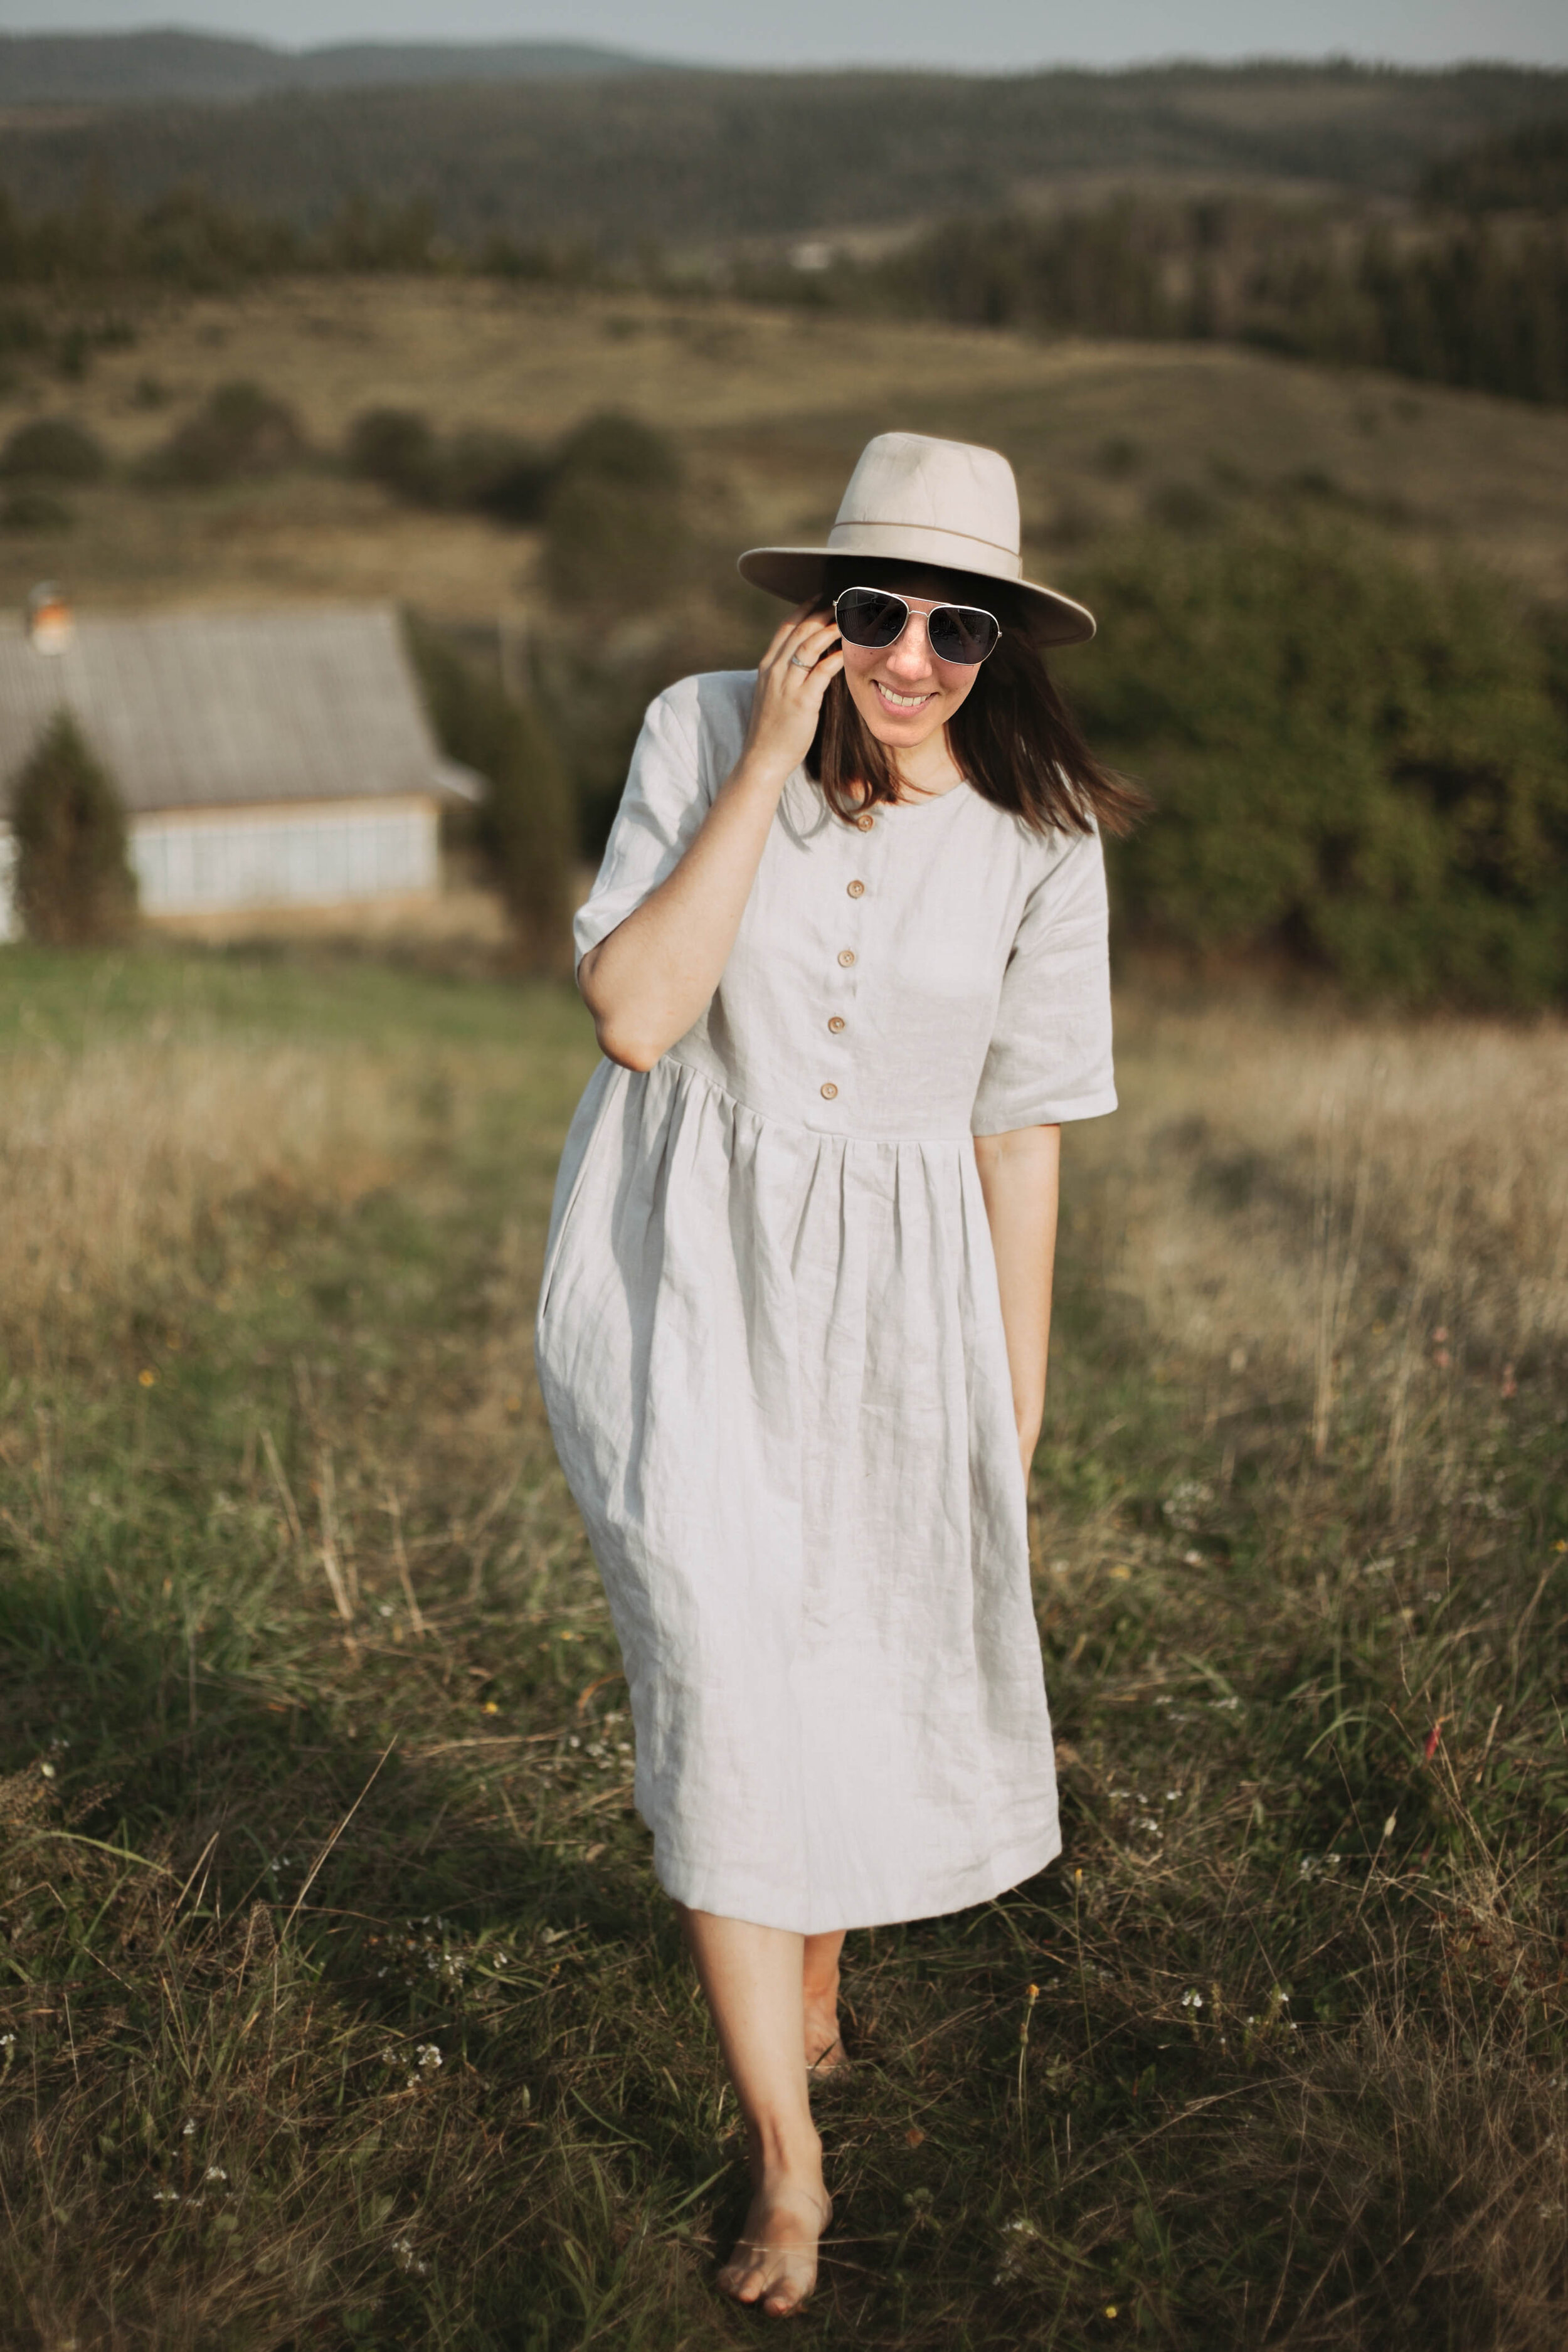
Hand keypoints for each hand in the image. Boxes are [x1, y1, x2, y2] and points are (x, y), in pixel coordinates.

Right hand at [739, 604, 844, 784]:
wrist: (763, 758)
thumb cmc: (772, 729)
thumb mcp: (773, 695)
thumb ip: (786, 675)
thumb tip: (809, 661)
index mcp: (767, 666)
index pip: (786, 628)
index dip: (803, 609)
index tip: (820, 597)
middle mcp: (774, 670)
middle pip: (800, 630)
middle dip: (821, 612)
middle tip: (841, 602)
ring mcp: (786, 685)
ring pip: (810, 645)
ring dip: (831, 628)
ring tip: (848, 619)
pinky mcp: (802, 701)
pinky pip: (822, 671)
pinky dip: (836, 657)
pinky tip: (849, 650)